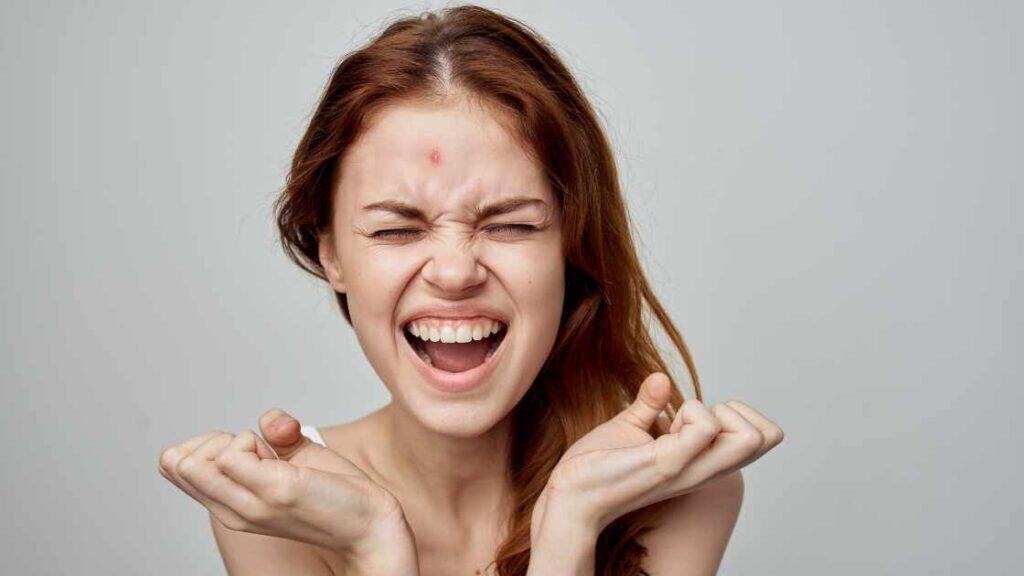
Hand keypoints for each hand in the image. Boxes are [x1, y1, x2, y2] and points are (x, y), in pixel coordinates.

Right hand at [158, 409, 418, 574]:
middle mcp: (231, 510)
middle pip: (175, 461)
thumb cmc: (336, 494)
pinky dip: (254, 439)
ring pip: (196, 458)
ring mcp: (249, 504)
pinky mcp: (271, 491)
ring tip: (273, 456)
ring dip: (237, 440)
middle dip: (216, 440)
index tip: (247, 449)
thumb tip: (266, 421)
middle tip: (262, 452)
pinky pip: (232, 450)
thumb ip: (273, 438)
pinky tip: (281, 455)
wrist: (370, 524)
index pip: (173, 467)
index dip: (204, 444)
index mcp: (231, 505)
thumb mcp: (294, 459)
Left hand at [531, 373, 783, 534]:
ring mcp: (690, 468)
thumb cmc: (598, 469)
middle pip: (770, 438)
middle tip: (691, 416)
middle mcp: (704, 468)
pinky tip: (663, 426)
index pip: (762, 438)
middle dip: (739, 410)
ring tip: (679, 421)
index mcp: (702, 461)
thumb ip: (648, 405)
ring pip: (751, 438)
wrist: (570, 495)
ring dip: (718, 412)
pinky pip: (705, 428)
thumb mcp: (629, 428)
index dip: (739, 414)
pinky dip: (690, 411)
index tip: (695, 413)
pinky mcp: (667, 464)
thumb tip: (661, 379)